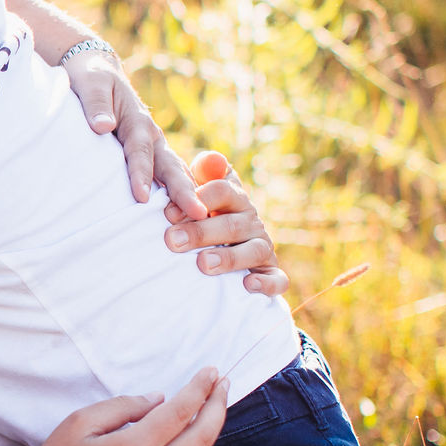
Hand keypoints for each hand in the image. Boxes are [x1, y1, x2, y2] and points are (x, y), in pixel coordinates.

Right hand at [21, 367, 226, 445]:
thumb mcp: (77, 424)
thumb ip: (122, 407)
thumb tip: (158, 400)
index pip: (182, 410)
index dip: (201, 387)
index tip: (211, 372)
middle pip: (204, 436)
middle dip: (218, 405)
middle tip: (222, 387)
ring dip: (209, 436)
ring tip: (204, 417)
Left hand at [60, 44, 206, 216]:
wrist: (98, 73)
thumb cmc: (91, 78)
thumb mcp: (90, 82)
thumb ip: (96, 104)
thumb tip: (103, 126)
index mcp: (136, 119)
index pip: (139, 149)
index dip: (140, 172)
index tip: (140, 196)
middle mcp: (151, 136)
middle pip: (169, 166)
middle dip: (183, 191)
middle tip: (198, 214)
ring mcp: (154, 147)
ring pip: (174, 173)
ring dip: (187, 196)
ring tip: (202, 220)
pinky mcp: (151, 156)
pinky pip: (167, 178)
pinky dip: (178, 196)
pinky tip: (187, 218)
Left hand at [160, 150, 288, 296]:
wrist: (226, 248)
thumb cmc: (204, 217)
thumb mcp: (199, 194)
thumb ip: (200, 176)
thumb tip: (206, 160)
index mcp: (234, 199)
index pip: (222, 191)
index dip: (198, 199)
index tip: (168, 213)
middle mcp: (252, 221)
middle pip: (231, 224)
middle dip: (201, 232)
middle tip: (172, 241)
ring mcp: (263, 248)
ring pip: (254, 251)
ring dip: (229, 258)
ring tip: (203, 264)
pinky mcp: (271, 273)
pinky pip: (277, 280)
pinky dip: (266, 284)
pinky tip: (247, 286)